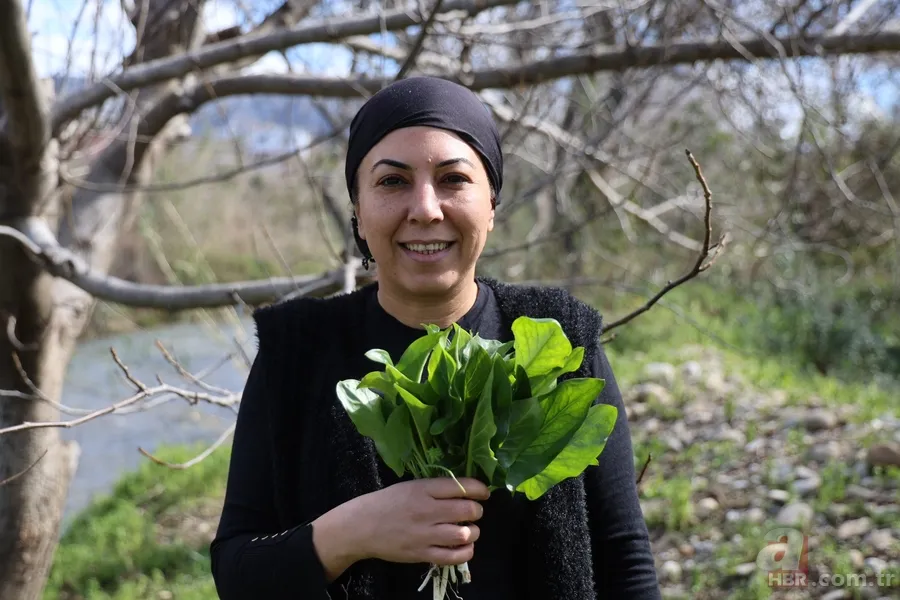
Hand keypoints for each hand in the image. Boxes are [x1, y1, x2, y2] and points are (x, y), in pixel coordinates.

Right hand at [353, 477, 489, 565]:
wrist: (361, 526)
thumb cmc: (387, 502)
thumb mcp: (410, 486)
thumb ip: (436, 488)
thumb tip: (466, 490)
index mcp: (423, 489)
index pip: (462, 487)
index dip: (480, 489)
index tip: (484, 492)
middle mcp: (426, 510)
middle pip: (468, 510)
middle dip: (477, 510)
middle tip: (474, 511)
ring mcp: (424, 534)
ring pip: (464, 534)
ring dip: (474, 531)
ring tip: (470, 529)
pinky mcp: (422, 554)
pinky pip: (453, 556)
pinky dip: (466, 552)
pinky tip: (465, 546)